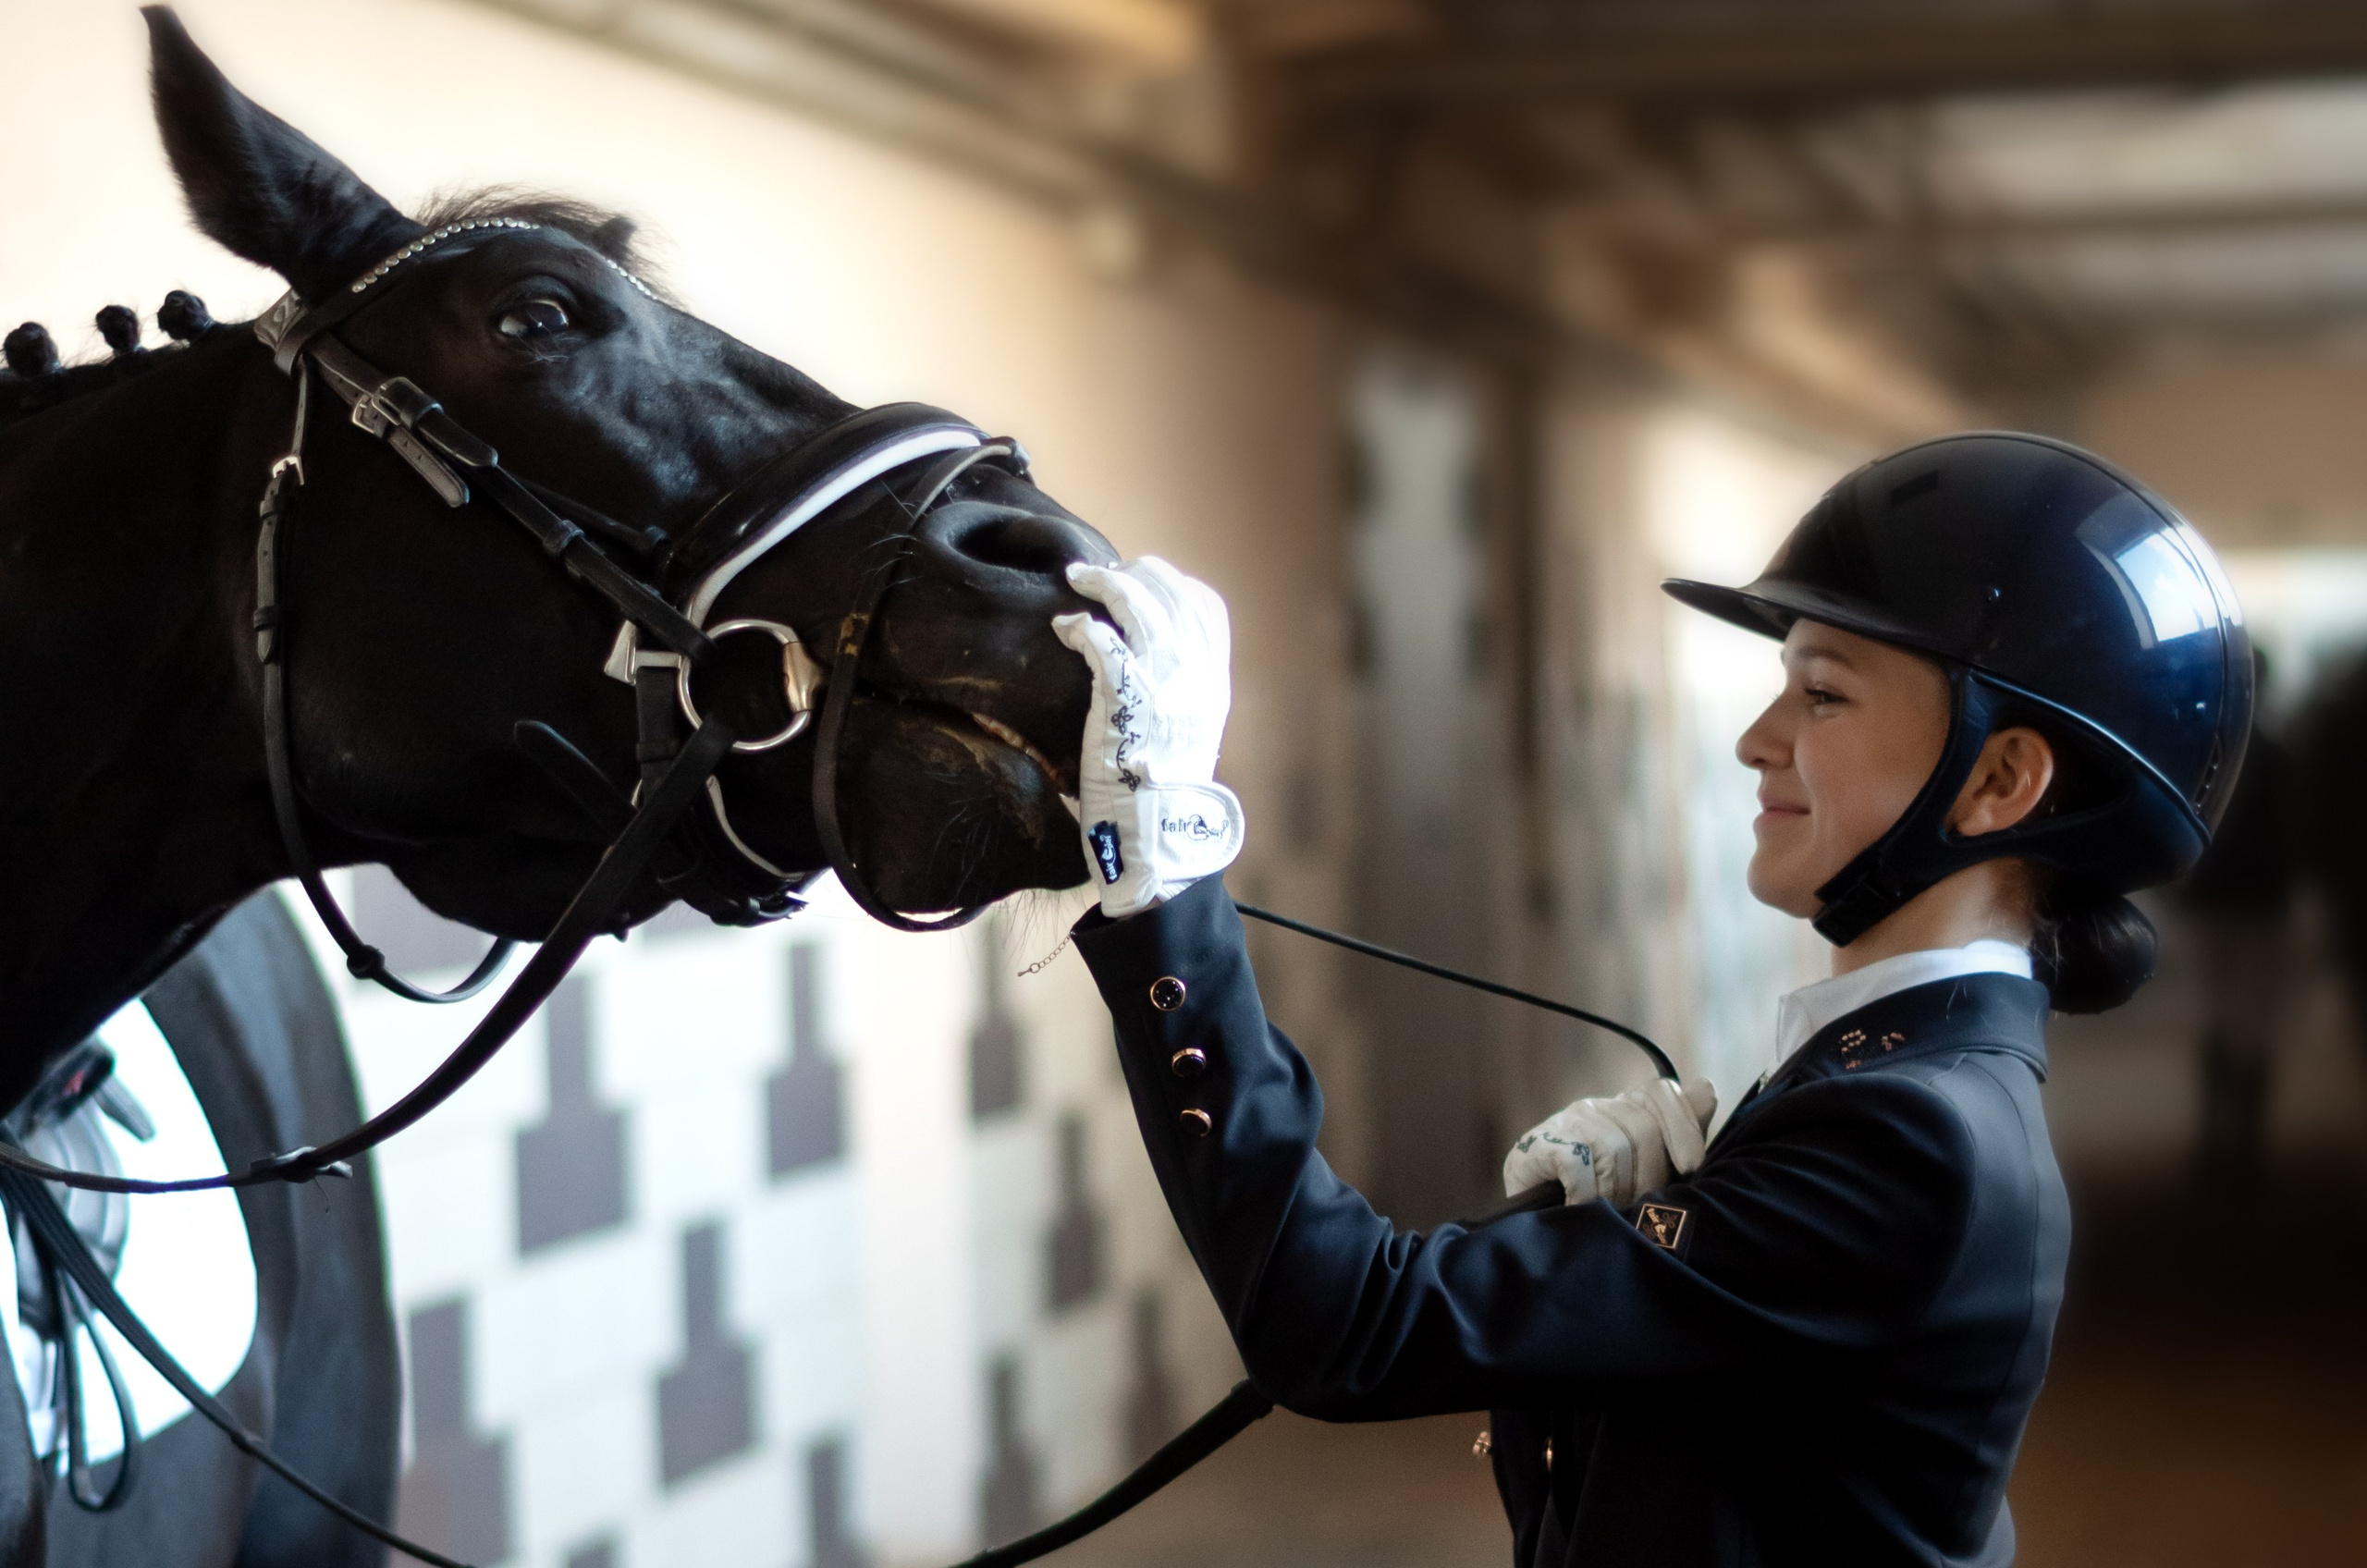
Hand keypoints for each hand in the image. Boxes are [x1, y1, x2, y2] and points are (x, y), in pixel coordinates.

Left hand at [1053, 557, 1244, 918]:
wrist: (1156, 838)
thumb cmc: (1160, 795)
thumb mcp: (1188, 737)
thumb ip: (1178, 695)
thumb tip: (1151, 667)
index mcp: (1213, 683)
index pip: (1205, 607)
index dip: (1171, 584)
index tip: (1141, 582)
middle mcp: (1195, 676)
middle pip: (1171, 593)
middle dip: (1133, 572)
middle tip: (1099, 574)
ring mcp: (1164, 685)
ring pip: (1139, 604)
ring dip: (1104, 583)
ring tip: (1077, 579)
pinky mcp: (1126, 700)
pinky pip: (1104, 642)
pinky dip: (1082, 626)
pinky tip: (1065, 627)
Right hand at [1502, 1078, 1717, 1207]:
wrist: (1537, 1228)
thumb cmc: (1601, 1204)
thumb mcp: (1647, 1172)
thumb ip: (1679, 1133)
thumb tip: (1705, 1090)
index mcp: (1623, 1110)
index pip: (1659, 1093)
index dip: (1682, 1126)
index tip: (1690, 1166)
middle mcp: (1594, 1108)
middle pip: (1643, 1128)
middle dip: (1649, 1177)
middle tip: (1636, 1206)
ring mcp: (1564, 1124)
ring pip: (1613, 1148)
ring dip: (1615, 1191)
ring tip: (1607, 1211)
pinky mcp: (1535, 1147)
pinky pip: (1578, 1163)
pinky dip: (1584, 1193)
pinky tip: (1580, 1207)